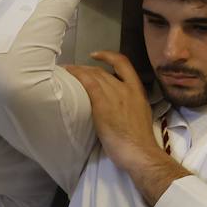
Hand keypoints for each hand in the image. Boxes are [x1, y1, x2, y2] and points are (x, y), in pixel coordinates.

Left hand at [65, 51, 160, 173]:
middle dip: (85, 69)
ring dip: (78, 72)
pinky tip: (68, 74)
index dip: (108, 56)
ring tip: (66, 74)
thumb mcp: (140, 115)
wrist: (139, 150)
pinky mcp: (103, 103)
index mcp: (138, 92)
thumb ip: (129, 105)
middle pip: (103, 71)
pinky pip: (88, 83)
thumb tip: (117, 106)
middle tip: (72, 72)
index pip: (124, 64)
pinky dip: (77, 75)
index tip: (96, 56)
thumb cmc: (139, 140)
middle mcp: (127, 89)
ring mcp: (115, 94)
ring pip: (94, 75)